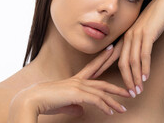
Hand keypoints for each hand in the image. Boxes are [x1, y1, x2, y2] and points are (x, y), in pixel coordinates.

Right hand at [8, 44, 129, 119]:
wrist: (33, 99)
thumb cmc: (45, 101)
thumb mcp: (63, 104)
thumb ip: (74, 106)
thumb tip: (82, 111)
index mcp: (75, 80)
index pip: (93, 68)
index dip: (103, 59)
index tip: (111, 50)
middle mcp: (78, 81)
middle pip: (102, 80)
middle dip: (117, 85)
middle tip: (130, 86)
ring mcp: (78, 86)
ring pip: (101, 93)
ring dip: (114, 102)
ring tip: (124, 109)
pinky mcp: (77, 94)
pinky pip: (96, 100)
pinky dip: (105, 106)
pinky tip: (111, 112)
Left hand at [94, 0, 163, 96]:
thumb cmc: (154, 18)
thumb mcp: (142, 32)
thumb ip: (136, 43)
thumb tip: (133, 57)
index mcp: (124, 37)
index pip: (110, 56)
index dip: (102, 68)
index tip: (95, 79)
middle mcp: (127, 37)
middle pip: (121, 62)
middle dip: (124, 79)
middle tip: (127, 93)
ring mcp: (136, 35)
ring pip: (132, 61)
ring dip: (135, 77)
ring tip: (137, 90)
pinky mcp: (147, 34)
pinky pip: (144, 54)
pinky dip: (144, 67)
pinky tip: (145, 78)